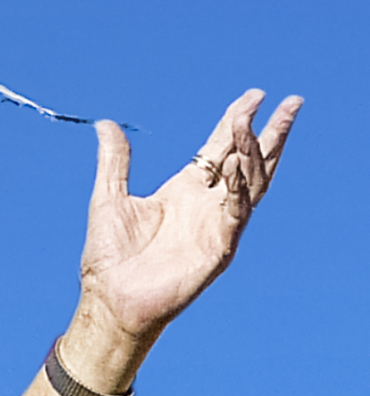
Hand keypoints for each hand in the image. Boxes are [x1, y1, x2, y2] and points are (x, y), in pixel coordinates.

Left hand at [70, 92, 299, 377]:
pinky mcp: (219, 249)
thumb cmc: (109, 256)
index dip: (237, 121)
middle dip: (270, 133)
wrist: (110, 299)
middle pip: (249, 161)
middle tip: (290, 102)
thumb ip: (114, 161)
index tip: (254, 96)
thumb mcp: (108, 197)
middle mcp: (206, 205)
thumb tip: (105, 124)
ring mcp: (216, 226)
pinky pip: (236, 213)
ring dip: (253, 153)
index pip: (220, 147)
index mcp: (185, 190)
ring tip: (248, 126)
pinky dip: (238, 188)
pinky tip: (234, 163)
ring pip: (250, 182)